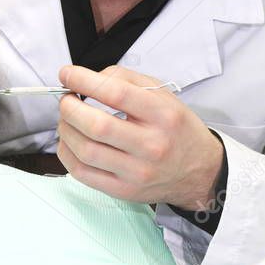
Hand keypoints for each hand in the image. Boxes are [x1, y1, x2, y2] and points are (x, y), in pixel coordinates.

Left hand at [56, 65, 223, 211]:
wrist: (198, 171)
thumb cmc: (175, 128)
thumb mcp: (162, 94)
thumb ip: (125, 79)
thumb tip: (88, 79)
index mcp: (163, 115)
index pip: (117, 93)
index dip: (84, 80)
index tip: (67, 74)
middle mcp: (152, 145)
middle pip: (97, 125)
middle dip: (70, 107)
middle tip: (66, 99)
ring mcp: (137, 172)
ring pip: (85, 150)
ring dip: (65, 129)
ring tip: (67, 119)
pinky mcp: (123, 191)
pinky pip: (81, 173)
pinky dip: (66, 152)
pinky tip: (69, 140)